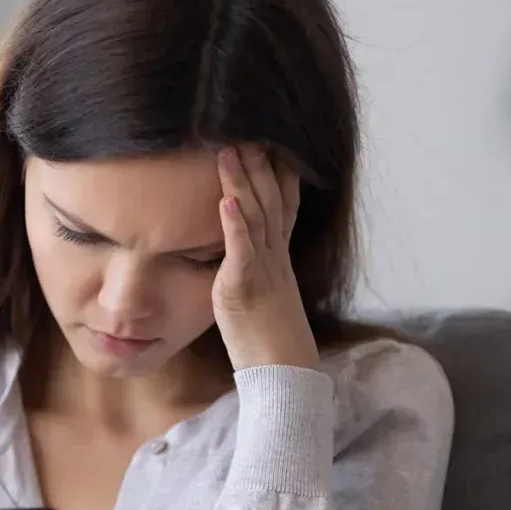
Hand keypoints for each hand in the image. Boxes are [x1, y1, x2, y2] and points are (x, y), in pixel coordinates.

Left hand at [213, 145, 319, 370]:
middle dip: (259, 168)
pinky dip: (234, 223)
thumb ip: (255, 279)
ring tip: (230, 152)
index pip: (283, 210)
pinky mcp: (243, 288)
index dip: (279, 178)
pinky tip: (225, 199)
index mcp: (279, 263)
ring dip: (242, 183)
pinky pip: (241, 250)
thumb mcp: (267, 304)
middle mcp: (274, 261)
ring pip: (255, 218)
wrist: (285, 375)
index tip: (274, 149)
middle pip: (270, 204)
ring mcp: (261, 271)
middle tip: (248, 134)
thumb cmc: (272, 347)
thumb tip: (242, 270)